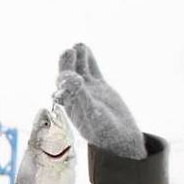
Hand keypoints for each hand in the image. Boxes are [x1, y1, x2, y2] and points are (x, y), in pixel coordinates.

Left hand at [53, 43, 146, 159]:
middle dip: (66, 64)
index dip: (63, 80)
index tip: (69, 74)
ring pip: (80, 71)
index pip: (62, 89)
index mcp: (70, 106)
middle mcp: (76, 97)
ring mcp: (87, 90)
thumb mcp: (92, 114)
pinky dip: (89, 60)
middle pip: (67, 77)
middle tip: (68, 52)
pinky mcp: (99, 87)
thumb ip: (81, 96)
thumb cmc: (104, 130)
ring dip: (77, 59)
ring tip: (78, 45)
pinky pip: (92, 70)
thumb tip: (71, 78)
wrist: (121, 137)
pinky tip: (85, 49)